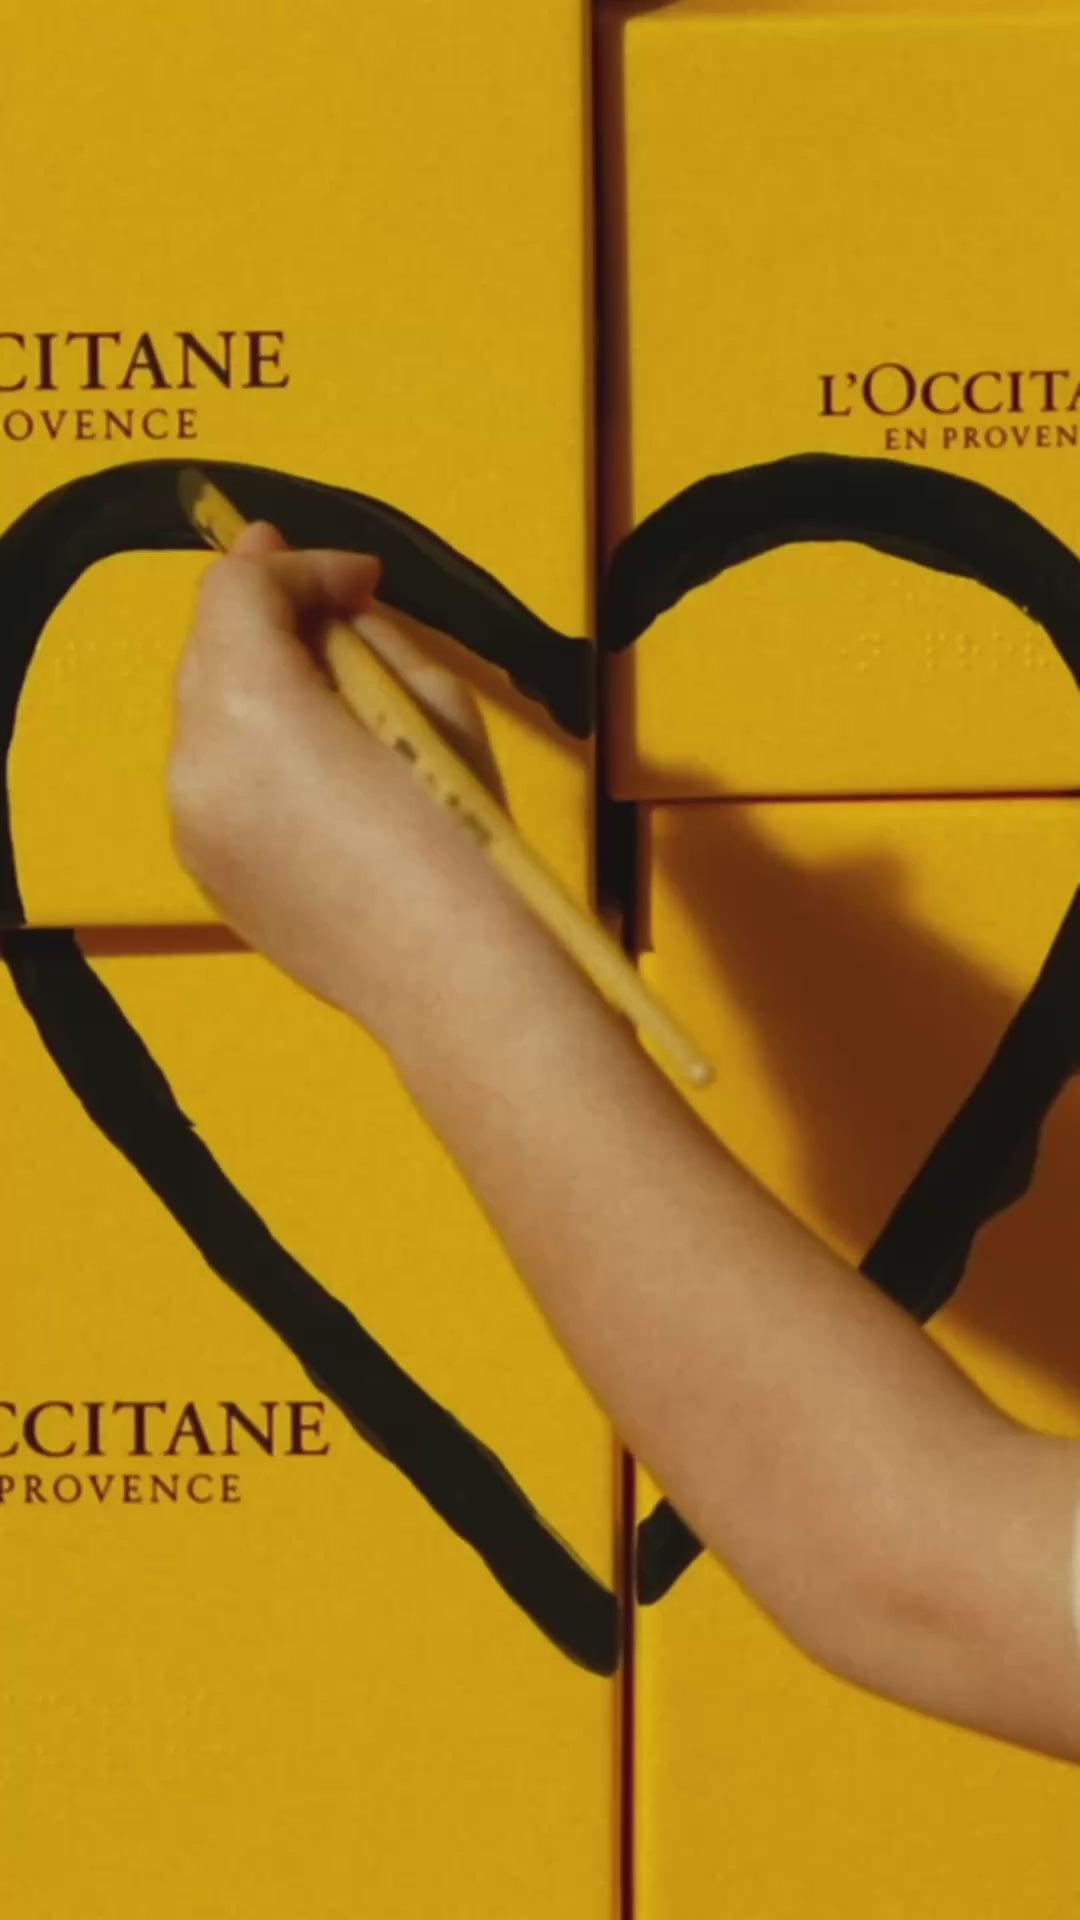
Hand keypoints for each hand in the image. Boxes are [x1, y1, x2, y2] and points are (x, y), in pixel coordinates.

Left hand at [167, 521, 533, 1053]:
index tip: (363, 577)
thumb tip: (338, 622)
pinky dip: (254, 751)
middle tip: (333, 601)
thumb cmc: (463, 836)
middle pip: (208, 647)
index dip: (301, 566)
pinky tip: (316, 769)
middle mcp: (196, 760)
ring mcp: (191, 825)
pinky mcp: (207, 873)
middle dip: (268, 615)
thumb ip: (370, 641)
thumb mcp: (434, 703)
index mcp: (250, 707)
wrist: (453, 978)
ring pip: (207, 716)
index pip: (240, 591)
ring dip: (258, 684)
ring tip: (329, 687)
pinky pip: (218, 781)